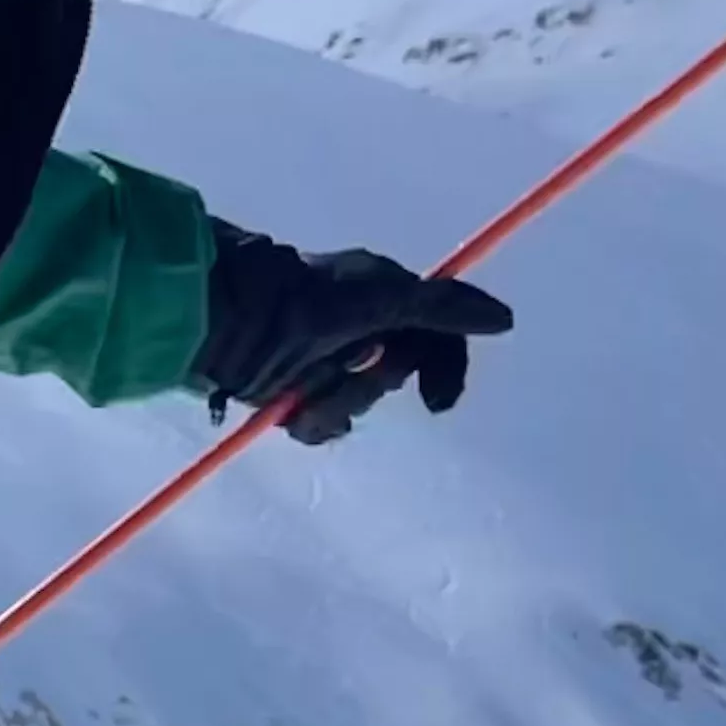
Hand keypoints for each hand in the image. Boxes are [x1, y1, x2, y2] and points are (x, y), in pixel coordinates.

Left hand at [192, 223, 515, 443]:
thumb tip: (506, 320)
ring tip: (300, 389)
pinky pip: (320, 426)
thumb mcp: (379, 298)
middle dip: (368, 383)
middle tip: (339, 366)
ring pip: (355, 408)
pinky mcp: (288, 394)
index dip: (445, 371)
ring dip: (333, 403)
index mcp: (382, 302)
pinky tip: (287, 407)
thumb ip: (442, 308)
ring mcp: (321, 366)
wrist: (219, 317)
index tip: (437, 403)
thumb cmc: (301, 299)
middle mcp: (356, 334)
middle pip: (393, 380)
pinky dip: (307, 421)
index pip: (436, 343)